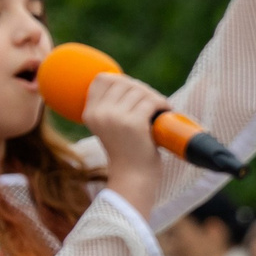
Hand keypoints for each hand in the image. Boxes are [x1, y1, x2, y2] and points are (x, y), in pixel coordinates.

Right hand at [80, 70, 167, 217]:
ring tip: (160, 109)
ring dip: (155, 97)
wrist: (133, 177)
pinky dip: (163, 104)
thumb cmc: (126, 151)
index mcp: (90, 113)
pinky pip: (152, 101)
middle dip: (142, 89)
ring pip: (140, 90)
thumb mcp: (110, 127)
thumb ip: (112, 106)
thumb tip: (129, 83)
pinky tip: (166, 112)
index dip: (122, 81)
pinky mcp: (133, 123)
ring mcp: (115, 117)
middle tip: (152, 103)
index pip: (102, 78)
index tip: (135, 94)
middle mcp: (99, 113)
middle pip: (123, 82)